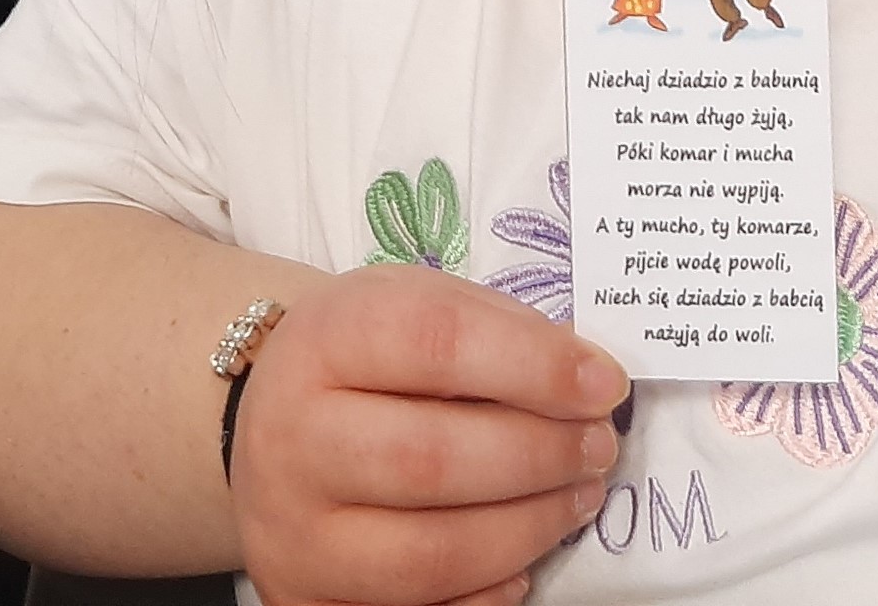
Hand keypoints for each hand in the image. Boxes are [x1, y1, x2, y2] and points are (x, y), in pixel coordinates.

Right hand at [232, 264, 627, 605]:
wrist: (271, 412)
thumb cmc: (369, 350)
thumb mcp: (418, 301)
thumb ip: (498, 330)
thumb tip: (588, 381)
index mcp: (327, 339)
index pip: (438, 345)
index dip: (535, 367)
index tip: (605, 384)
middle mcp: (293, 437)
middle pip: (431, 460)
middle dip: (540, 456)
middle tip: (599, 447)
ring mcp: (293, 531)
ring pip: (426, 555)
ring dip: (528, 529)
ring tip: (579, 496)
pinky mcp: (303, 598)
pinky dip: (485, 595)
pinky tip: (524, 561)